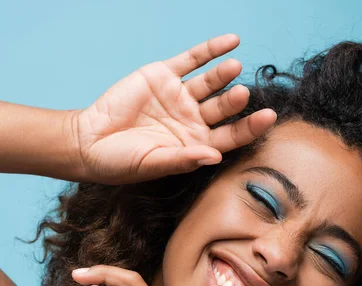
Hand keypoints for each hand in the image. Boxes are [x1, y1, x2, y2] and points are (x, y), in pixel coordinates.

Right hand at [71, 33, 276, 184]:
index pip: (230, 137)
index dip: (249, 128)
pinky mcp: (163, 75)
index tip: (268, 119)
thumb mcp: (153, 164)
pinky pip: (191, 60)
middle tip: (243, 94)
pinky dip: (210, 50)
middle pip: (223, 109)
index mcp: (195, 145)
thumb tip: (215, 157)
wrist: (89, 141)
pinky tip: (231, 41)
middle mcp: (193, 120)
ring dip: (223, 74)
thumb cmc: (121, 162)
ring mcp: (180, 96)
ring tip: (235, 67)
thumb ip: (184, 159)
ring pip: (210, 83)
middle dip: (235, 102)